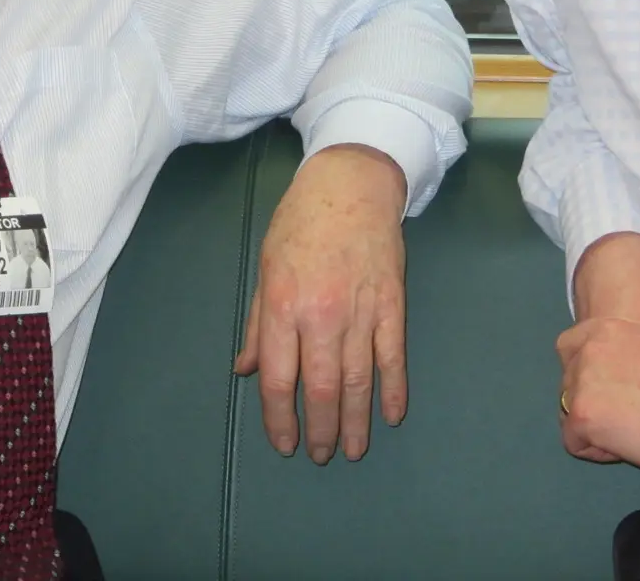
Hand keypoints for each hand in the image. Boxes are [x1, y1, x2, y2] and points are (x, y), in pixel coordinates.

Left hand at [234, 143, 407, 463]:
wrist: (352, 184)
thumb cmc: (300, 223)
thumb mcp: (266, 267)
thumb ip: (259, 323)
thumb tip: (246, 370)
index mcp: (283, 305)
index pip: (280, 379)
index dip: (281, 419)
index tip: (286, 443)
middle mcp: (321, 315)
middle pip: (321, 389)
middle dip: (322, 429)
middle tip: (323, 455)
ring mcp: (361, 311)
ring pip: (359, 380)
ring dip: (356, 421)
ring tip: (354, 449)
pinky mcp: (392, 304)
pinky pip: (393, 356)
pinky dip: (393, 389)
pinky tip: (390, 415)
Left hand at [558, 317, 639, 472]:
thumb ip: (633, 355)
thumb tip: (625, 374)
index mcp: (607, 328)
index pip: (569, 347)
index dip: (588, 374)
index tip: (614, 391)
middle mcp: (588, 349)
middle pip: (568, 384)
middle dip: (594, 404)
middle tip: (632, 415)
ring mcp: (581, 382)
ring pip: (569, 414)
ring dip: (595, 427)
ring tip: (633, 431)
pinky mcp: (582, 414)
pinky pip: (575, 443)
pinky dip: (599, 451)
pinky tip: (630, 445)